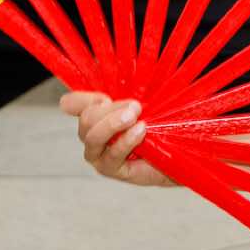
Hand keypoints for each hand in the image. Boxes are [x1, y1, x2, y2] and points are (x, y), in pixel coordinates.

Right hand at [60, 90, 174, 187]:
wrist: (175, 153)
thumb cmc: (160, 125)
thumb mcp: (145, 104)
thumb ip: (130, 95)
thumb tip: (123, 79)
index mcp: (96, 115)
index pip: (73, 103)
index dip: (81, 99)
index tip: (105, 98)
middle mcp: (91, 134)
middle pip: (86, 118)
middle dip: (111, 110)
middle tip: (136, 107)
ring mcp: (98, 154)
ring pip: (92, 137)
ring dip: (113, 124)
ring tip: (134, 117)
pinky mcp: (110, 170)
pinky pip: (112, 155)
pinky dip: (126, 140)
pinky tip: (141, 131)